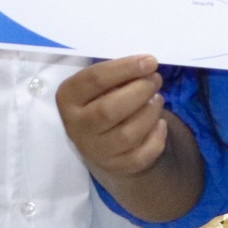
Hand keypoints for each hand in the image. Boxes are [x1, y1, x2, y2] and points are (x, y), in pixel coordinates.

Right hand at [56, 56, 169, 179]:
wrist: (102, 141)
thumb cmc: (104, 100)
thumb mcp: (102, 84)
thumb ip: (119, 74)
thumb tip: (146, 65)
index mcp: (68, 98)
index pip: (94, 79)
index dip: (126, 68)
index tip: (150, 61)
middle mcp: (76, 126)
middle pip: (109, 110)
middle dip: (140, 91)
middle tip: (155, 80)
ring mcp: (95, 150)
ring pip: (128, 134)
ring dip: (150, 113)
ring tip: (158, 99)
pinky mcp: (115, 166)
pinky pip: (141, 155)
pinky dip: (157, 138)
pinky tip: (160, 123)